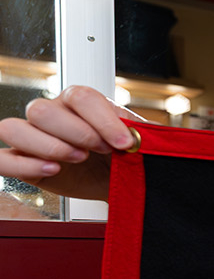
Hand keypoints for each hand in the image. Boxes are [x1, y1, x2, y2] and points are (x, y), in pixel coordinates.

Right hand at [0, 86, 135, 199]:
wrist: (118, 181)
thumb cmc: (122, 156)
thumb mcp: (135, 142)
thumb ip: (135, 132)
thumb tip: (135, 134)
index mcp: (77, 102)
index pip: (80, 97)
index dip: (103, 120)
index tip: (125, 142)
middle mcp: (50, 114)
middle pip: (42, 110)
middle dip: (77, 133)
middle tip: (103, 150)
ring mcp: (31, 137)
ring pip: (13, 128)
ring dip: (47, 145)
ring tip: (78, 158)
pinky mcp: (21, 161)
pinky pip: (1, 158)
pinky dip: (22, 164)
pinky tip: (52, 169)